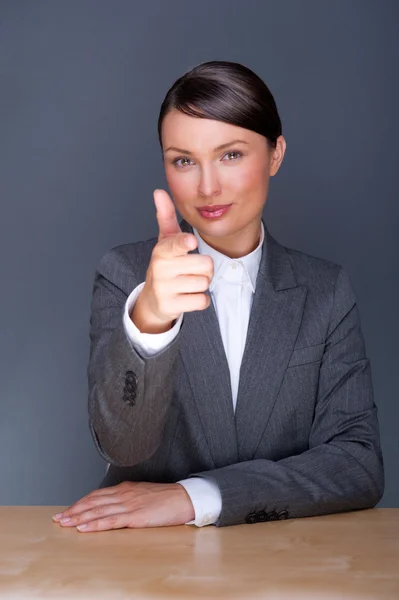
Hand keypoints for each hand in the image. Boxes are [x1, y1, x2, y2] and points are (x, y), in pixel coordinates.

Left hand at [52, 481, 194, 531]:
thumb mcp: (143, 494)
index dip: (81, 502)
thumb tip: (115, 505)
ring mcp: (128, 504)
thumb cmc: (167, 498)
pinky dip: (95, 524)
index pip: (97, 495)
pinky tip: (84, 528)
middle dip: (74, 510)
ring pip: (98, 511)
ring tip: (65, 523)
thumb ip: (128, 498)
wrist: (184, 498)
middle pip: (93, 502)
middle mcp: (124, 494)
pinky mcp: (135, 516)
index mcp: (126, 488)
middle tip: (59, 518)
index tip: (68, 509)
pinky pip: (110, 521)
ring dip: (79, 518)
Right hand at [132, 189, 213, 332]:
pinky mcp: (171, 306)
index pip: (176, 244)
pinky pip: (202, 301)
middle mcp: (161, 269)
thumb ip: (165, 216)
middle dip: (206, 269)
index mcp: (162, 250)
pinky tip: (188, 296)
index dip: (185, 243)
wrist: (153, 299)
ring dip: (202, 284)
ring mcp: (164, 289)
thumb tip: (159, 191)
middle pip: (206, 265)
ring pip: (205, 283)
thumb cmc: (165, 265)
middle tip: (192, 270)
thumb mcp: (165, 241)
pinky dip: (200, 300)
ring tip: (188, 283)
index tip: (191, 242)